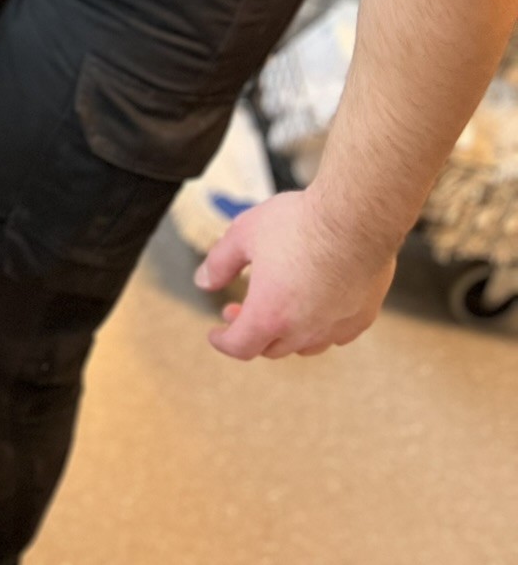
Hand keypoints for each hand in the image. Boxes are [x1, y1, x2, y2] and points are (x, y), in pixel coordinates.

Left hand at [193, 189, 396, 359]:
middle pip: (270, 348)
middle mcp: (303, 330)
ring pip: (303, 346)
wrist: (356, 216)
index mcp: (269, 314)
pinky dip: (318, 328)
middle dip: (249, 332)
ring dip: (284, 334)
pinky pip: (334, 336)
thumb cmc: (299, 223)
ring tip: (275, 309)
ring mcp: (335, 327)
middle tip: (239, 309)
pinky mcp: (361, 318)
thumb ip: (220, 262)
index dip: (223, 342)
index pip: (240, 346)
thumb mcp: (244, 233)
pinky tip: (313, 307)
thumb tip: (203, 281)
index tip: (216, 334)